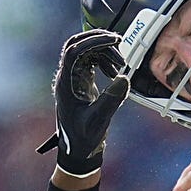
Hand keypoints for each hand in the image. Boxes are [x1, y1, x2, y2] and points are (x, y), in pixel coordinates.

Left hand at [36, 29, 128, 175]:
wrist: (79, 150)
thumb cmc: (84, 138)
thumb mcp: (99, 120)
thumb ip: (112, 99)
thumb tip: (124, 78)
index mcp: (66, 83)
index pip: (74, 52)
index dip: (93, 42)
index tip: (113, 40)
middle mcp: (67, 77)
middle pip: (76, 45)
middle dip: (97, 40)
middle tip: (118, 43)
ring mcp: (73, 78)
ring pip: (85, 52)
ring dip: (104, 53)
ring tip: (121, 65)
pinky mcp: (81, 82)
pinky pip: (91, 63)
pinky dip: (104, 62)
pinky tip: (115, 73)